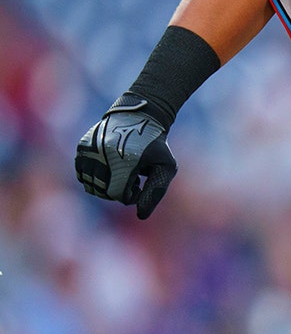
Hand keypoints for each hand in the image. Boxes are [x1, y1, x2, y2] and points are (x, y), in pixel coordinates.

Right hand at [75, 93, 177, 219]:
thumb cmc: (156, 145)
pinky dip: (95, 176)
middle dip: (118, 189)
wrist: (140, 116)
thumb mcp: (166, 167)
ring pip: (91, 185)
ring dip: (106, 183)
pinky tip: (110, 165)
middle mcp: (103, 154)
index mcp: (124, 159)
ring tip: (121, 170)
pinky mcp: (82, 147)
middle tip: (132, 177)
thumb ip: (155, 192)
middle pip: (103, 191)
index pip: (118, 194)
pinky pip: (82, 174)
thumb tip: (141, 217)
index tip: (139, 185)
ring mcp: (89, 150)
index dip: (130, 195)